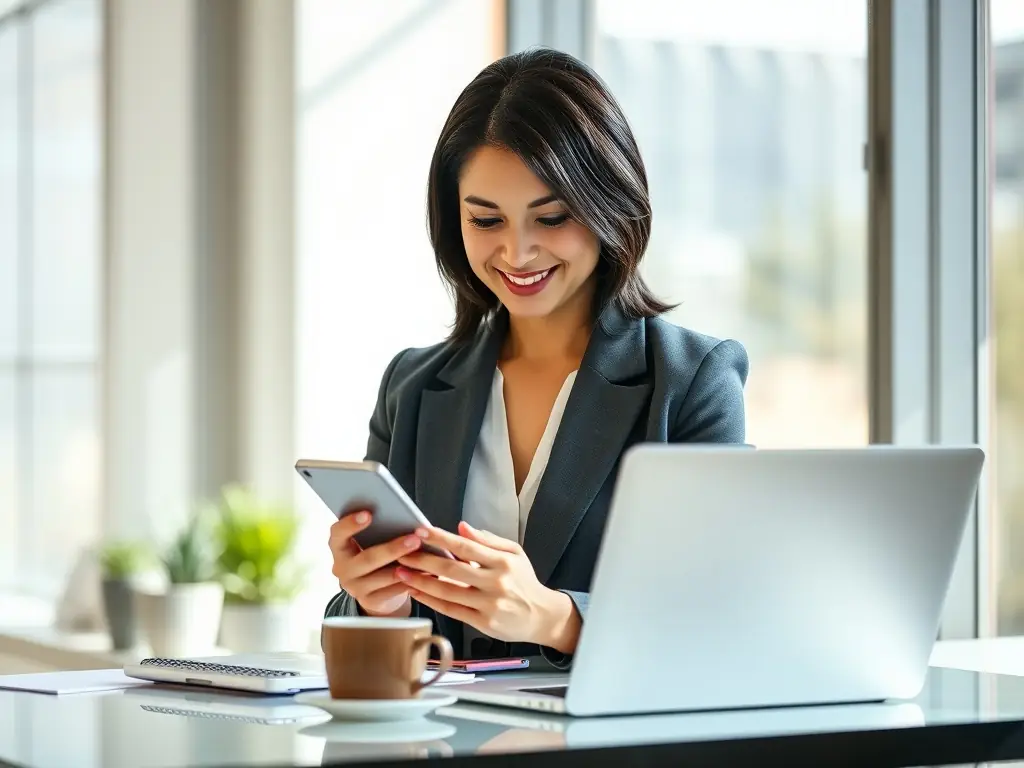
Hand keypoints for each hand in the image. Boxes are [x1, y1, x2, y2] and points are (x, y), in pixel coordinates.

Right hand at [328, 510, 424, 616]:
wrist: (378, 589)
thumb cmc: (378, 556)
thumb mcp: (373, 542)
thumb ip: (380, 530)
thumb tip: (404, 519)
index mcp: (339, 547)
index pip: (337, 533)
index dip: (350, 523)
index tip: (369, 514)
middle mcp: (342, 568)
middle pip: (366, 558)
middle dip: (392, 549)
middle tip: (414, 539)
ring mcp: (354, 587)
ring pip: (381, 577)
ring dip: (405, 567)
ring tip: (424, 557)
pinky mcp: (370, 601)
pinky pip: (392, 591)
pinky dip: (410, 581)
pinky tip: (425, 573)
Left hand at [394, 521, 580, 652]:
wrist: (541, 616)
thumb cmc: (524, 582)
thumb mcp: (514, 554)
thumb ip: (488, 540)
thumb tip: (462, 527)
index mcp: (503, 562)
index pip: (466, 546)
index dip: (441, 538)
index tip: (421, 531)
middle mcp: (495, 583)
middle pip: (452, 569)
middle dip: (423, 560)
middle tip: (401, 552)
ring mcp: (488, 605)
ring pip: (447, 592)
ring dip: (421, 581)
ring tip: (400, 572)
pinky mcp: (482, 623)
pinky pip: (451, 610)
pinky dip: (431, 600)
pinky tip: (416, 591)